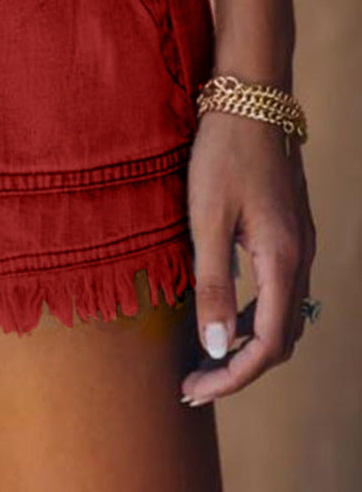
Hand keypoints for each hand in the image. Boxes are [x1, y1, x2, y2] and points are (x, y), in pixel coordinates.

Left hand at [180, 105, 315, 404]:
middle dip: (238, 369)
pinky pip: (279, 293)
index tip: (193, 390)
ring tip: (201, 360)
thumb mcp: (206, 220)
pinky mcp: (288, 233)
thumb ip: (211, 284)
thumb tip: (214, 347)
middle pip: (280, 339)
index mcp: (283, 262)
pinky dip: (252, 317)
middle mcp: (300, 260)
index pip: (266, 345)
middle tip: (192, 384)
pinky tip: (221, 316)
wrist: (249, 101)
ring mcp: (299, 246)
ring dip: (245, 345)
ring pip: (282, 317)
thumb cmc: (222, 156)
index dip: (231, 376)